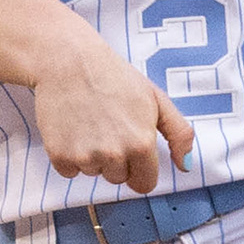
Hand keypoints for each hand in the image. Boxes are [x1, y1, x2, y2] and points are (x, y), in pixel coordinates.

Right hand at [0, 0, 192, 191]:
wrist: (68, 60)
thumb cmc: (114, 76)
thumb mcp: (156, 99)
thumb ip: (179, 134)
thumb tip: (185, 166)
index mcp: (141, 144)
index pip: (144, 184)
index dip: (139, 169)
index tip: (131, 151)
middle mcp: (114, 155)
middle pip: (118, 179)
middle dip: (115, 160)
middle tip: (108, 127)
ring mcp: (84, 156)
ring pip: (93, 173)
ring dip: (92, 156)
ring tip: (89, 123)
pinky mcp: (58, 156)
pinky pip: (69, 171)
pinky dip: (68, 155)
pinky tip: (71, 128)